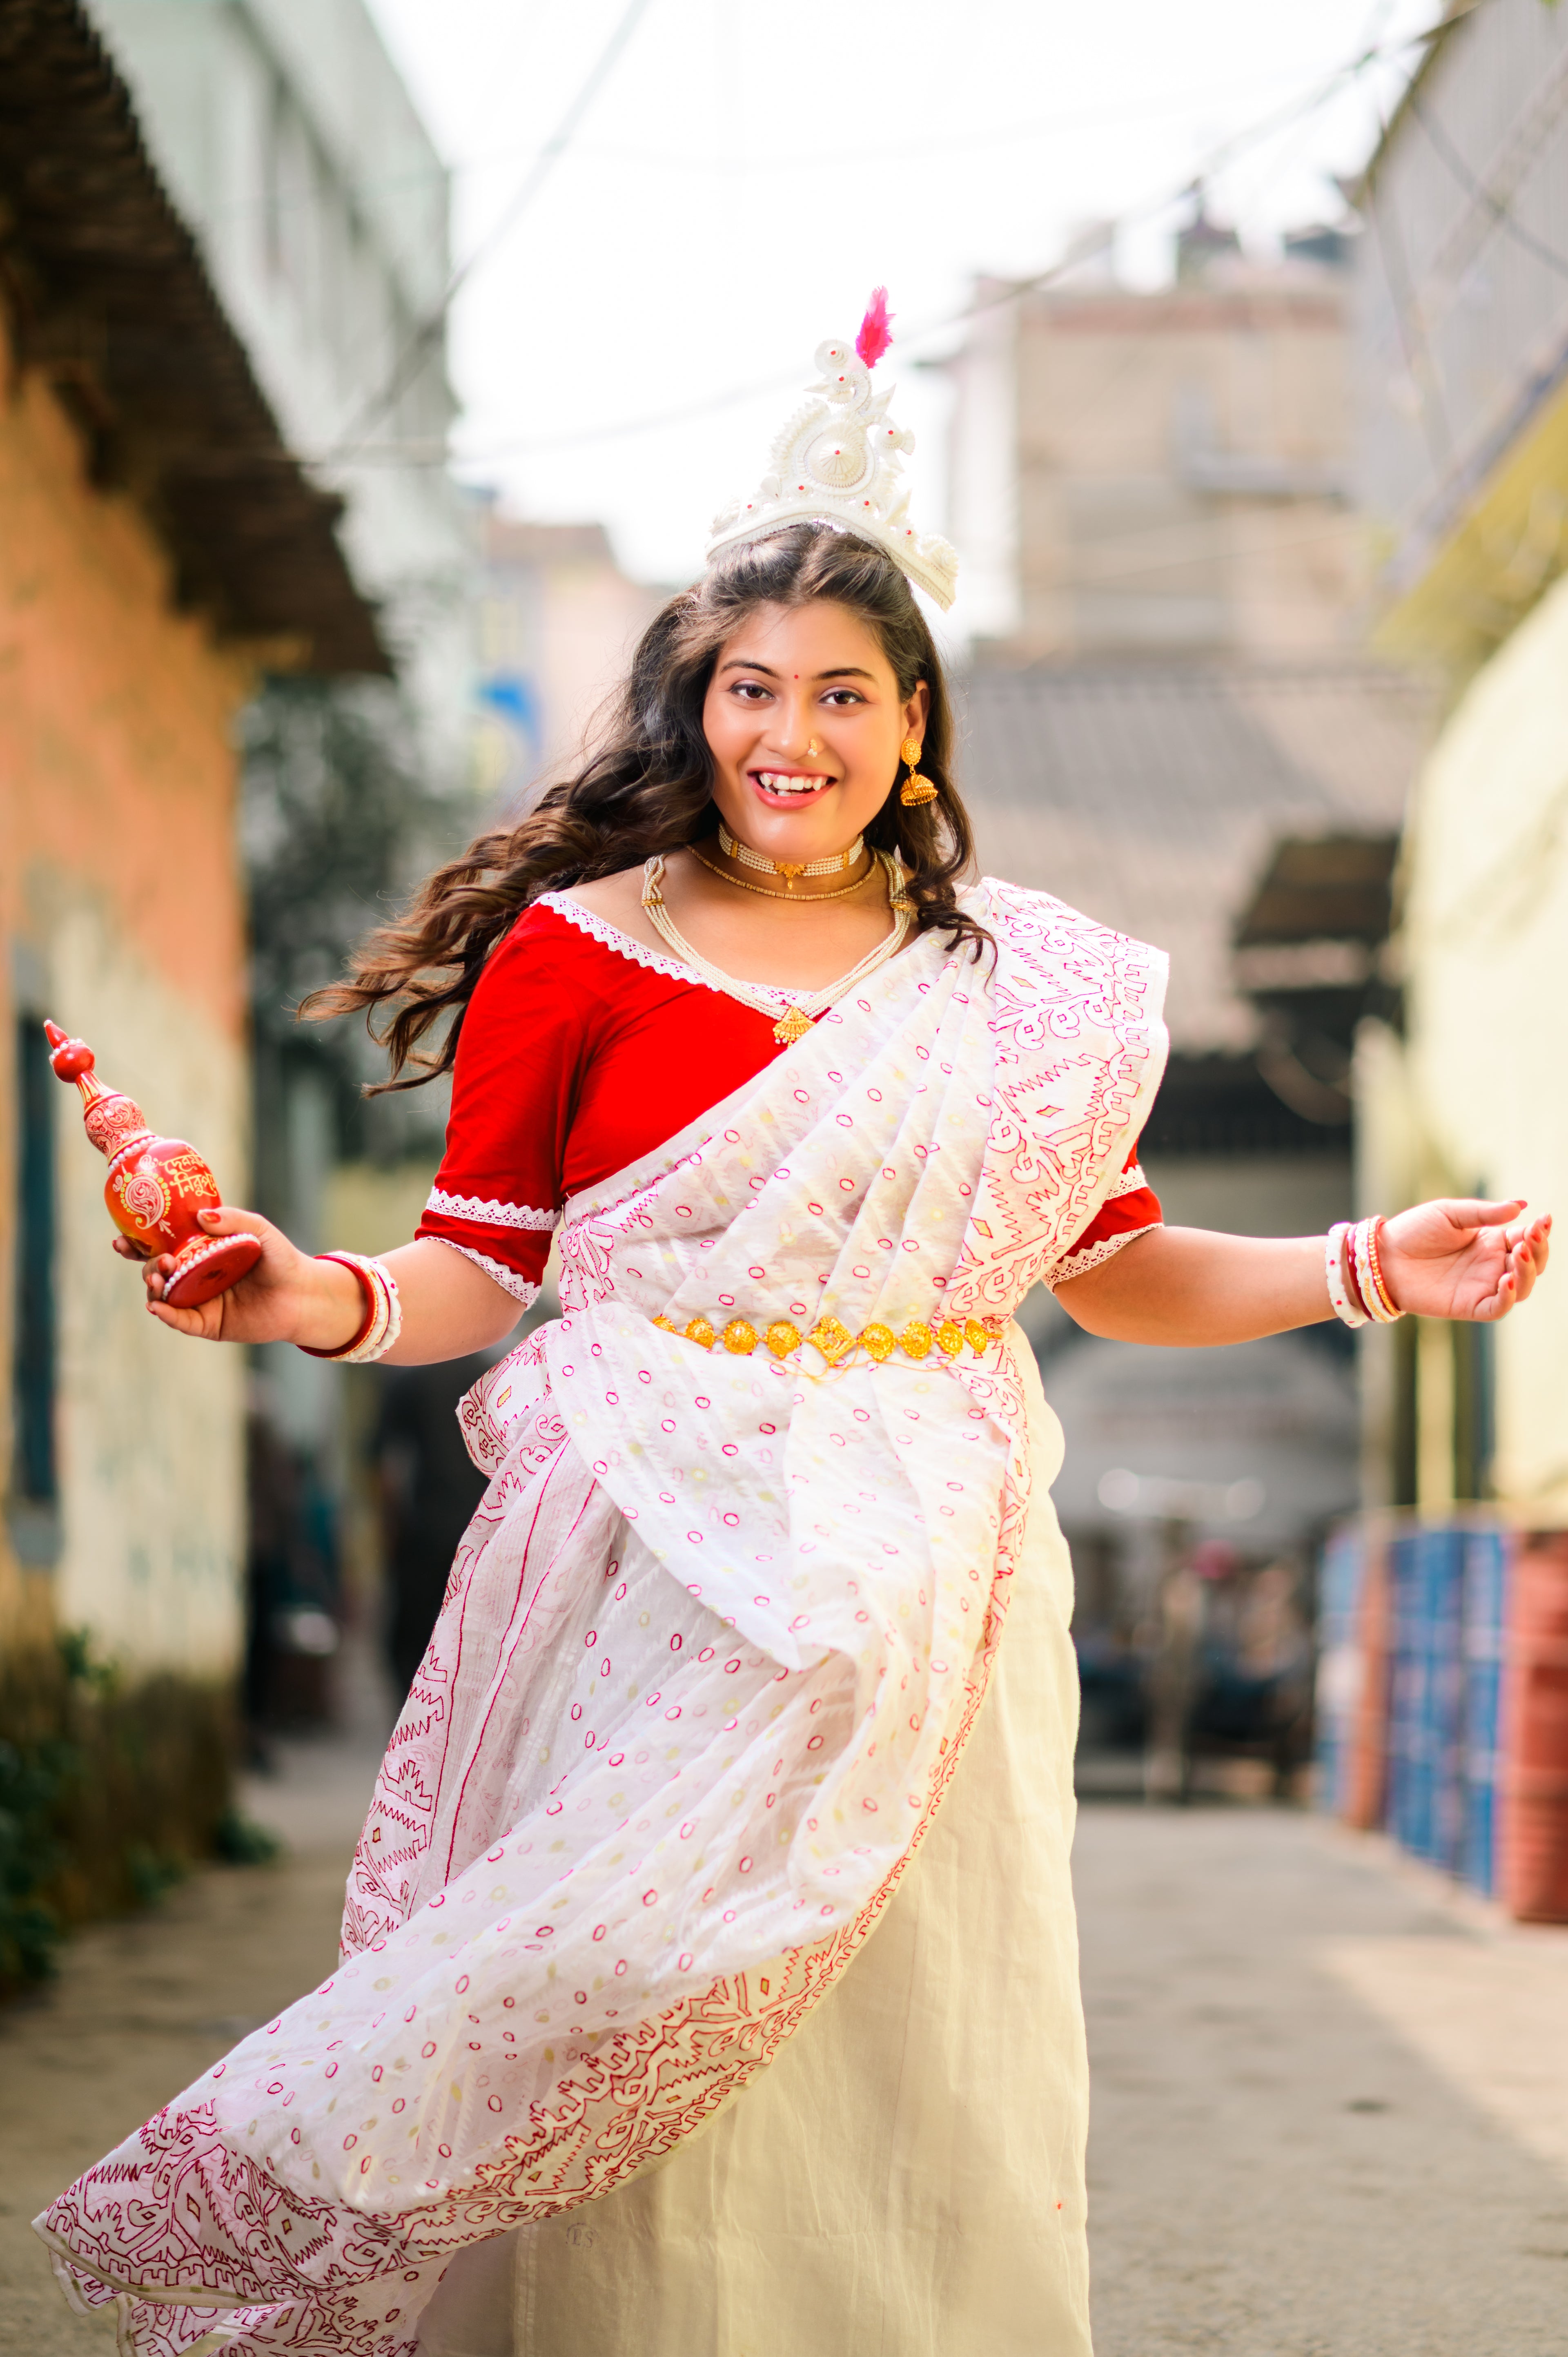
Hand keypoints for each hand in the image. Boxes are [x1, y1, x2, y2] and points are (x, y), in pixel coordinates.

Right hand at [115, 1205, 362, 1348]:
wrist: (304, 1295)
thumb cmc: (282, 1259)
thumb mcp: (259, 1230)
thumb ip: (232, 1219)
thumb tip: (200, 1216)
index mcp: (199, 1252)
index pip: (161, 1245)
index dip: (139, 1243)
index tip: (122, 1236)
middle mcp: (194, 1276)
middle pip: (156, 1271)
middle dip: (146, 1265)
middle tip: (156, 1260)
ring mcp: (199, 1301)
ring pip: (163, 1296)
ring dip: (154, 1287)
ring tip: (159, 1279)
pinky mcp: (208, 1324)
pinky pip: (180, 1320)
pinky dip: (166, 1314)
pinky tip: (158, 1307)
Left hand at [1377, 1199, 1550, 1322]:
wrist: (1383, 1256)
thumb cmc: (1414, 1231)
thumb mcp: (1450, 1213)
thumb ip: (1485, 1213)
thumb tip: (1520, 1206)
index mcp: (1491, 1241)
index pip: (1527, 1239)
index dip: (1539, 1232)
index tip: (1543, 1219)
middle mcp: (1491, 1265)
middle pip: (1531, 1265)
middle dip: (1538, 1251)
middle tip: (1531, 1236)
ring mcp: (1481, 1286)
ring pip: (1521, 1287)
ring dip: (1528, 1271)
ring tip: (1518, 1253)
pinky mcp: (1468, 1306)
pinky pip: (1497, 1307)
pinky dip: (1508, 1296)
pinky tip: (1508, 1279)